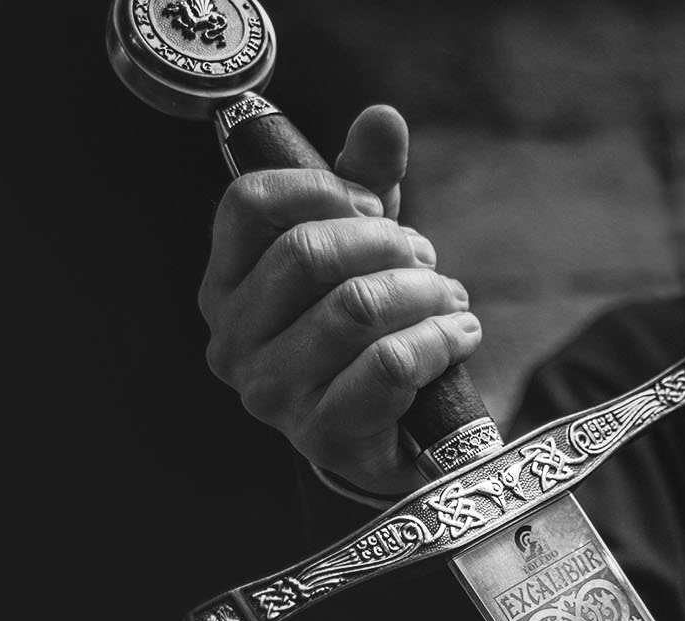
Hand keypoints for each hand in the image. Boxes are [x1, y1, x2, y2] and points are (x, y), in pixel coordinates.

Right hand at [197, 105, 480, 496]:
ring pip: (356, 307)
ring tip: (450, 297)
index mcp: (225, 286)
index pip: (251, 204)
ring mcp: (271, 394)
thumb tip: (382, 117)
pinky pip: (390, 364)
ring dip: (423, 292)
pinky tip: (459, 335)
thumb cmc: (365, 332)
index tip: (373, 205)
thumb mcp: (362, 249)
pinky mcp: (321, 436)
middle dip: (388, 243)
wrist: (390, 439)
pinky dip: (439, 339)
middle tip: (425, 257)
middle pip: (309, 251)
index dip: (323, 187)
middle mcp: (232, 341)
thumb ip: (366, 182)